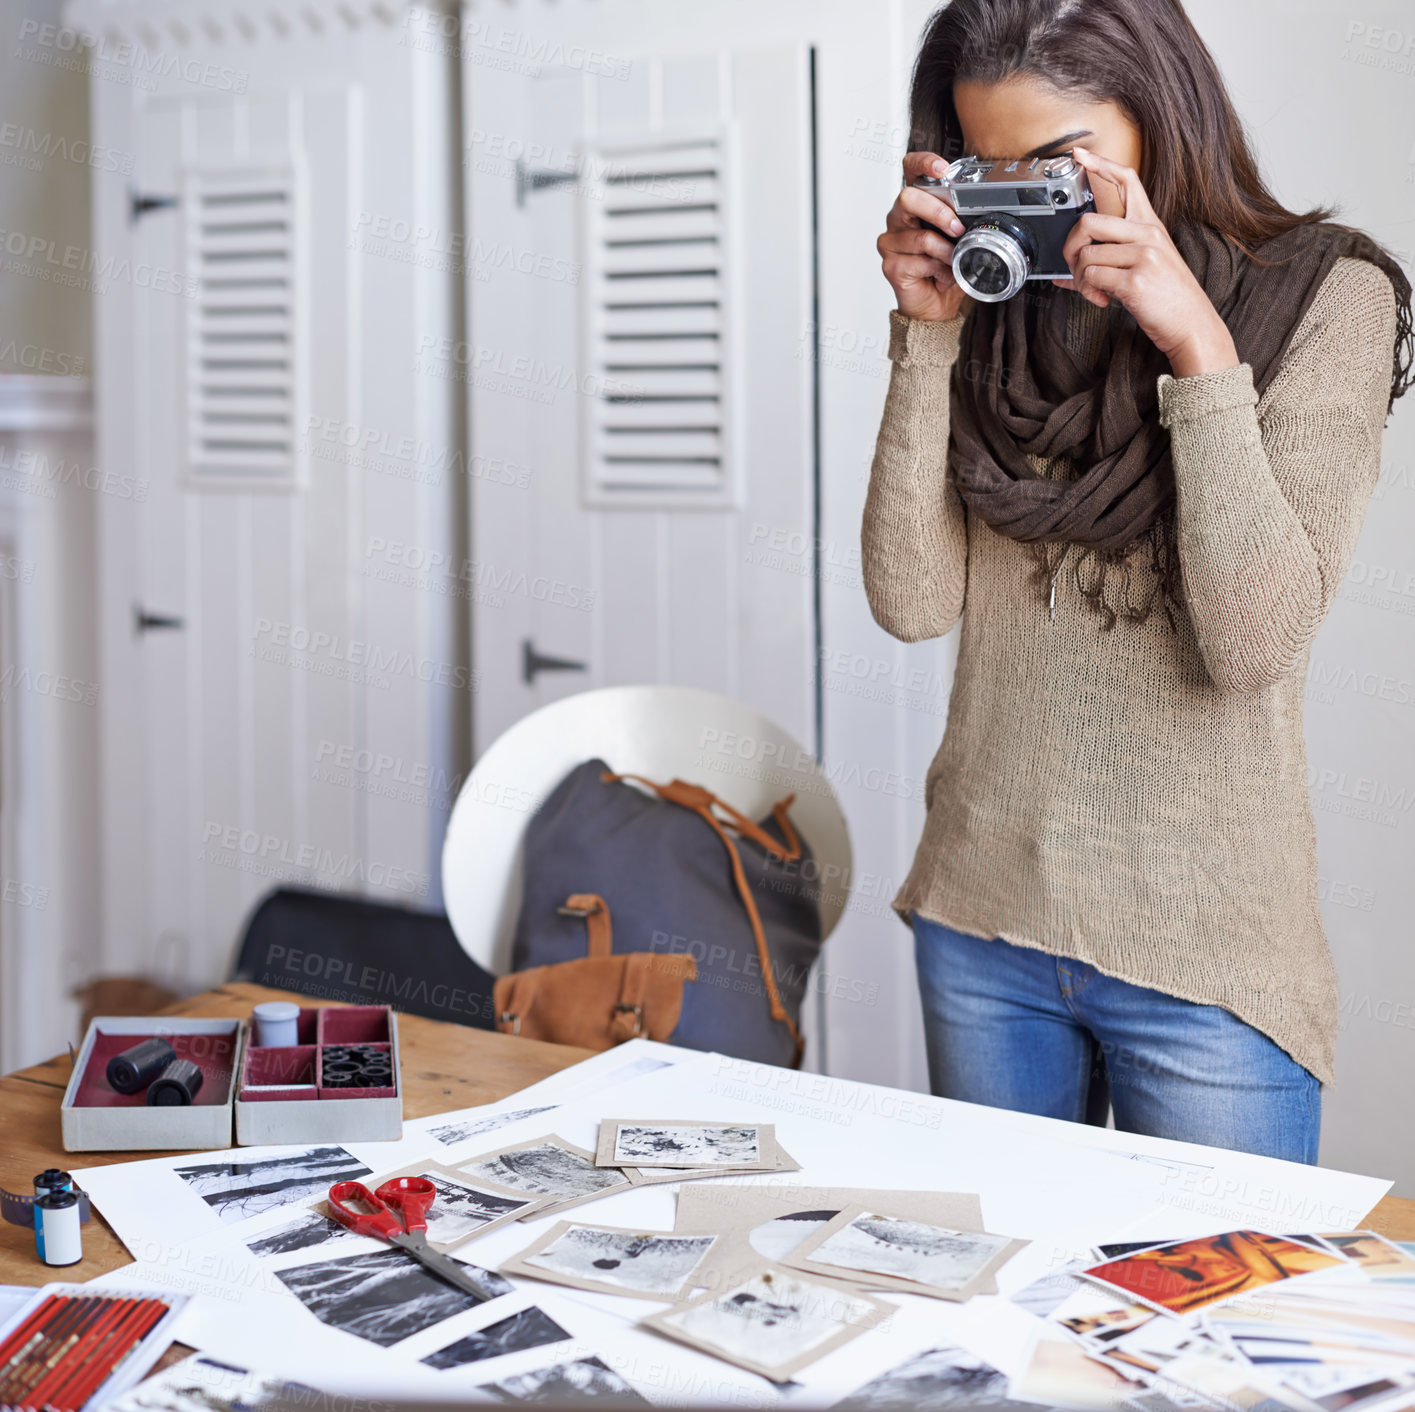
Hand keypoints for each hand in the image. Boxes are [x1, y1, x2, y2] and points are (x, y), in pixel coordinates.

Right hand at [878, 152, 968, 322]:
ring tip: (953, 260)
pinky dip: (939, 269)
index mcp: (914, 206)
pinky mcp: (891, 266)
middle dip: (938, 211)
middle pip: (908, 198)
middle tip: (957, 227)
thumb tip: (982, 211)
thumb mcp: (958, 239)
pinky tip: (942, 275)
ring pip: (919, 236)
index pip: (910, 171)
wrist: (935, 306)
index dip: (923, 163)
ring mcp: (891, 243)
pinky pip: (919, 261)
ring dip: (945, 250)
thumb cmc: (945, 270)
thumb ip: (962, 220)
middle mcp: (898, 220)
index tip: (942, 169)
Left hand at [1054, 146, 1239, 378]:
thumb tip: (1068, 274)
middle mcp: (1148, 234)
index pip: (1127, 182)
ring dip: (1079, 279)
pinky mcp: (1136, 280)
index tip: (1078, 155)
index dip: (1100, 164)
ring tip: (1094, 292)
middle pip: (1089, 221)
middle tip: (1076, 270)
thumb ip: (1111, 261)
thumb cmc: (1168, 298)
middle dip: (1071, 248)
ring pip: (1086, 254)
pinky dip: (1088, 293)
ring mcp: (1144, 255)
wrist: (1193, 325)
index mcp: (1151, 225)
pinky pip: (1092, 277)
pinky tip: (1103, 301)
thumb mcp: (1145, 267)